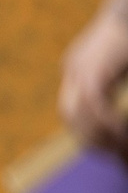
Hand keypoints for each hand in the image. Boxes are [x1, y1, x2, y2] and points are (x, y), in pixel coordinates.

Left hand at [59, 0, 127, 156]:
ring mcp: (79, 67)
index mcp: (78, 65)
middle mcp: (73, 67)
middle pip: (70, 114)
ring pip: (78, 114)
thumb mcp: (120, 64)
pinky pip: (95, 107)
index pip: (73, 106)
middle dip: (90, 138)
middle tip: (114, 155)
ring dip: (99, 135)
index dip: (86, 128)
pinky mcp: (94, 71)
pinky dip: (108, 123)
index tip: (105, 146)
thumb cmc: (127, 36)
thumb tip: (116, 119)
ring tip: (121, 149)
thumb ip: (115, 81)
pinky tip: (122, 135)